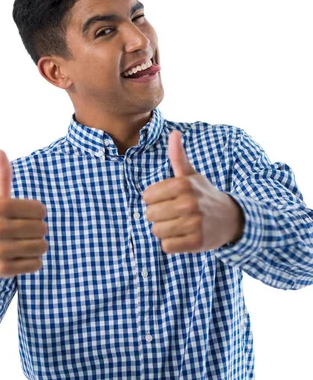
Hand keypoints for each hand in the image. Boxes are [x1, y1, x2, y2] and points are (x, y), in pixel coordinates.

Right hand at [0, 150, 48, 277]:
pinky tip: (20, 257)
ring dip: (36, 247)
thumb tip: (0, 151)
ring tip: (23, 245)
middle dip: (37, 231)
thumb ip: (2, 176)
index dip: (37, 214)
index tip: (27, 216)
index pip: (40, 210)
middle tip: (24, 233)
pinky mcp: (3, 269)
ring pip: (41, 247)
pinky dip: (32, 262)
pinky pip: (36, 264)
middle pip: (42, 229)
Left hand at [142, 131, 243, 253]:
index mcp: (184, 184)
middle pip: (150, 215)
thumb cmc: (204, 195)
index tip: (167, 199)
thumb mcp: (192, 175)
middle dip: (158, 216)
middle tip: (174, 214)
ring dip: (165, 230)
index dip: (154, 200)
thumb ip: (178, 157)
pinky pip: (167, 246)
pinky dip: (172, 243)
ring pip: (157, 231)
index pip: (148, 196)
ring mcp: (194, 223)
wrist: (231, 219)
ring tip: (179, 225)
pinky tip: (184, 236)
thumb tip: (174, 133)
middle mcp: (189, 203)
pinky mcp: (196, 242)